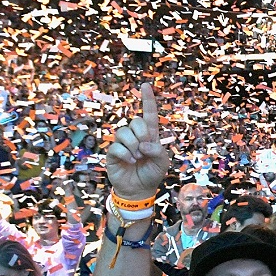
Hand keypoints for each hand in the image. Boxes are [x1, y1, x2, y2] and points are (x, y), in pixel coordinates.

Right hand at [105, 83, 168, 202]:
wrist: (140, 190)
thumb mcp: (162, 162)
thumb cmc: (152, 173)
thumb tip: (143, 145)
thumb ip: (157, 151)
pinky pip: (116, 146)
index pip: (148, 113)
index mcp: (149, 135)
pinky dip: (125, 154)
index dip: (147, 99)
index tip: (145, 85)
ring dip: (133, 146)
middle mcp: (135, 136)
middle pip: (135, 121)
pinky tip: (130, 161)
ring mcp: (122, 143)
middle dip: (142, 134)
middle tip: (145, 149)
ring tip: (137, 157)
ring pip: (123, 132)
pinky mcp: (113, 153)